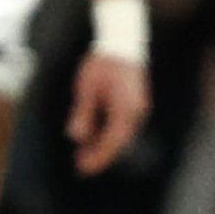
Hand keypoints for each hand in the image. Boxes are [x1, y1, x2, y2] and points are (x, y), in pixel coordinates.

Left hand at [68, 51, 149, 176]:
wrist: (121, 43)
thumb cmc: (102, 63)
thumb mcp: (86, 88)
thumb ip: (83, 113)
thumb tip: (77, 137)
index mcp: (126, 110)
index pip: (112, 142)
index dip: (98, 158)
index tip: (83, 170)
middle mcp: (136, 112)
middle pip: (118, 142)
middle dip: (99, 155)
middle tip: (80, 166)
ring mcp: (138, 109)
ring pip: (120, 135)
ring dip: (103, 145)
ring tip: (82, 155)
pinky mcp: (134, 104)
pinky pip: (121, 125)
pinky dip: (108, 134)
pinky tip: (93, 138)